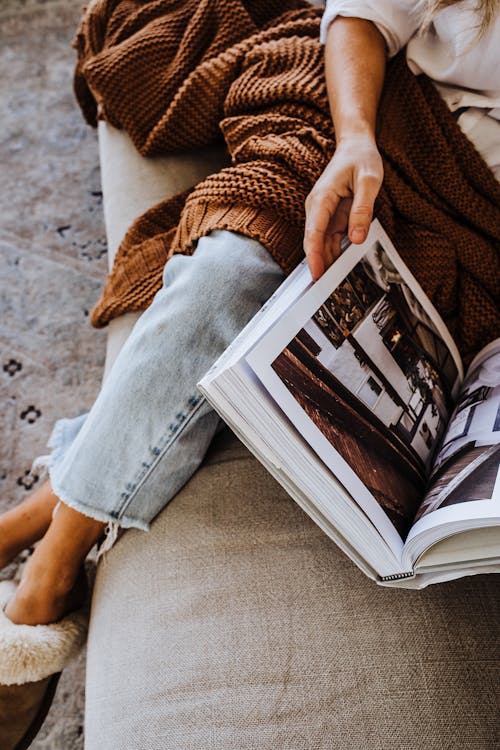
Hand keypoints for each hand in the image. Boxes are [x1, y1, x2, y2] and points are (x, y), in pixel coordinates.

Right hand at [304, 134, 382, 280]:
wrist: (355, 145)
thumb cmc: (361, 158)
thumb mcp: (369, 180)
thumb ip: (363, 209)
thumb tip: (355, 238)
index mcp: (322, 199)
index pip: (313, 233)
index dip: (314, 256)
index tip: (317, 275)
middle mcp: (318, 209)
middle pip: (315, 243)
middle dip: (319, 266)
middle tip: (328, 292)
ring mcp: (324, 215)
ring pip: (323, 245)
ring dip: (328, 264)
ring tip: (337, 287)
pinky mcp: (332, 219)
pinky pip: (331, 241)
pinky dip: (336, 255)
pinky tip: (343, 270)